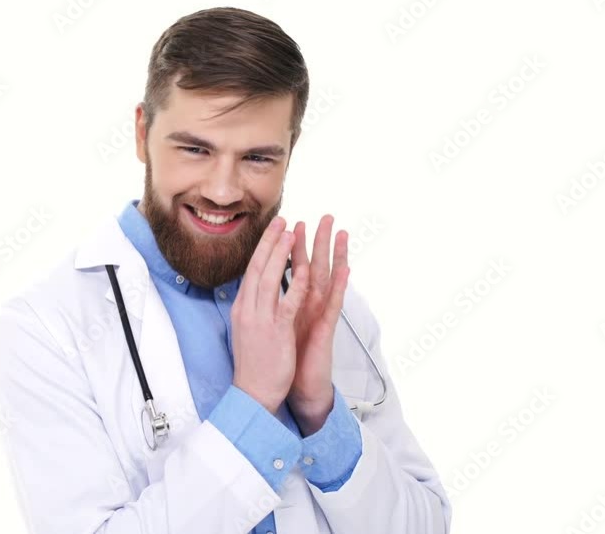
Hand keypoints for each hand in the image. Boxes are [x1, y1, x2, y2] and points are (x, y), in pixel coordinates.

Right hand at [231, 216, 310, 414]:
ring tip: (292, 233)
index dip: (263, 248)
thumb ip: (250, 307)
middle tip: (281, 220)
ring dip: (281, 254)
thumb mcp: (245, 329)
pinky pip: (287, 304)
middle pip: (258, 268)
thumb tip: (254, 289)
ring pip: (270, 279)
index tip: (273, 229)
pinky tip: (304, 270)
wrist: (251, 393)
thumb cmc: (253, 363)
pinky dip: (295, 285)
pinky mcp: (276, 332)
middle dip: (270, 242)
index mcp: (242, 308)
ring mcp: (261, 320)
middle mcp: (248, 309)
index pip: (251, 270)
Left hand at [287, 215, 349, 434]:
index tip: (290, 223)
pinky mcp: (325, 329)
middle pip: (314, 266)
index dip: (292, 246)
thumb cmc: (283, 359)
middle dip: (318, 241)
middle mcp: (308, 306)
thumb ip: (271, 306)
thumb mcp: (271, 326)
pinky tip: (346, 269)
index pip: (293, 268)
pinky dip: (340, 286)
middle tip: (325, 216)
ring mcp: (318, 316)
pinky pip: (333, 304)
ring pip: (329, 280)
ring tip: (342, 233)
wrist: (292, 388)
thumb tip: (258, 289)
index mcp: (293, 303)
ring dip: (336, 255)